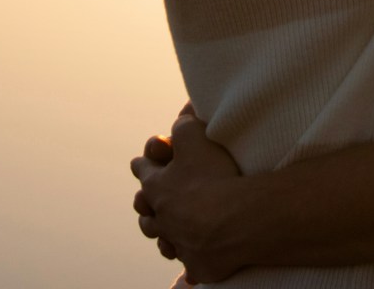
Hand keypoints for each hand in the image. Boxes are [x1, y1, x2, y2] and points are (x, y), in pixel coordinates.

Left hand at [132, 105, 243, 282]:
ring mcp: (177, 241)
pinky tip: (192, 259)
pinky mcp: (196, 263)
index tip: (141, 160)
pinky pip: (188, 262)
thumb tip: (183, 111)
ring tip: (166, 229)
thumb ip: (185, 123)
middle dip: (145, 201)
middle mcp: (161, 216)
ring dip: (161, 231)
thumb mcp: (195, 137)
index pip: (142, 168)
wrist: (232, 225)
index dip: (144, 161)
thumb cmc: (212, 177)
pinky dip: (188, 257)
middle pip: (143, 207)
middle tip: (149, 197)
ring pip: (160, 237)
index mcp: (156, 185)